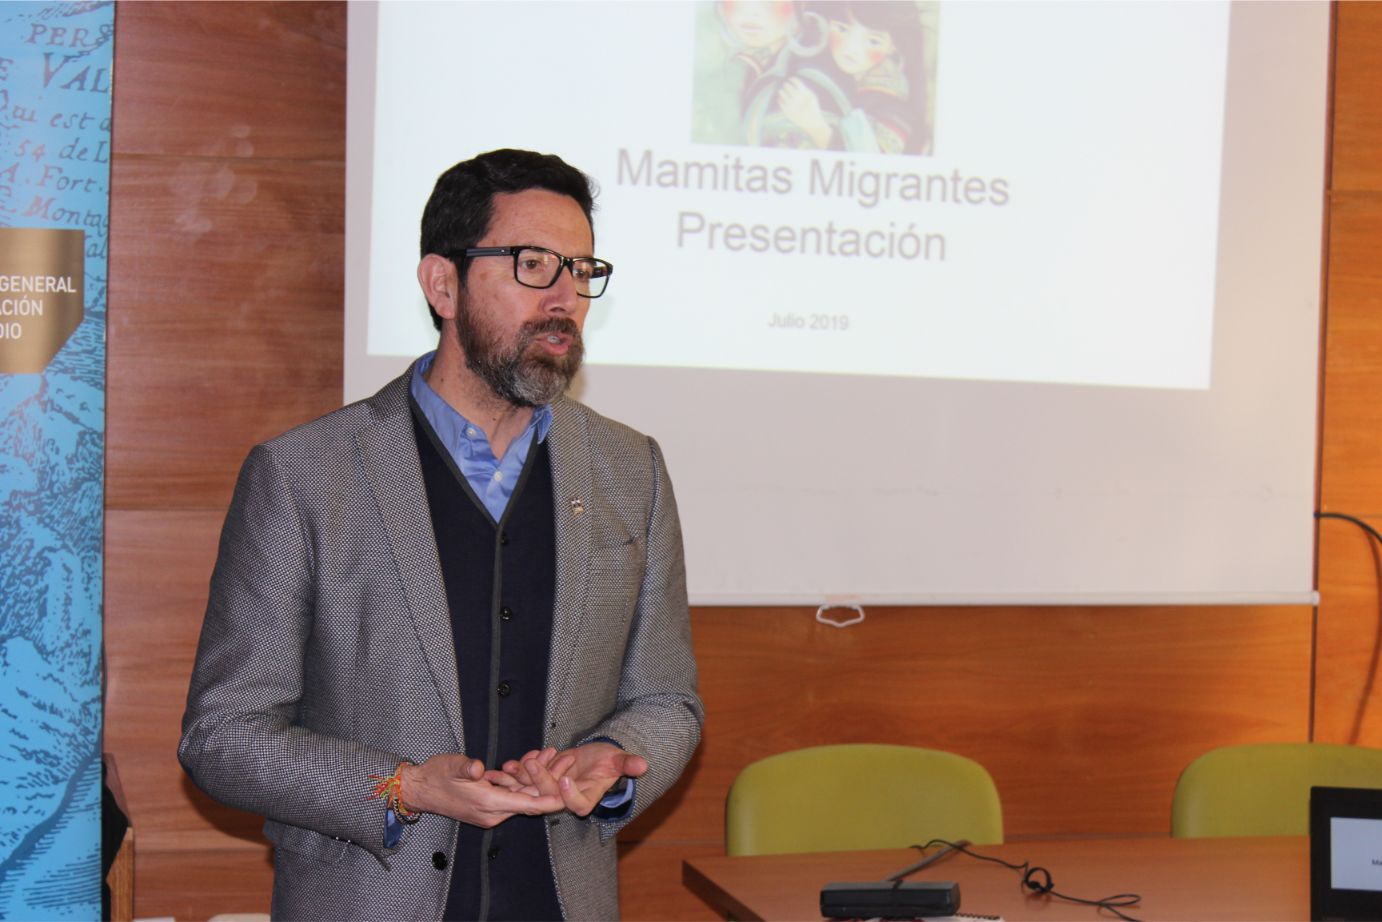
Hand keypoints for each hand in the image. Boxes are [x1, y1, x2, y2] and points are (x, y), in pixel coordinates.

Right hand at [399, 753, 565, 827]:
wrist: (420, 789)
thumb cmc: (435, 777)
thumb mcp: (451, 767)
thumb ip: (466, 768)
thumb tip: (477, 767)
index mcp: (487, 804)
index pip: (527, 805)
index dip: (550, 799)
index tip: (568, 791)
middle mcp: (493, 812)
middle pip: (530, 799)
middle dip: (550, 780)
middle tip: (566, 759)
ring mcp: (491, 811)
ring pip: (522, 795)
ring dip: (538, 777)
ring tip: (554, 754)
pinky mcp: (489, 805)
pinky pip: (512, 794)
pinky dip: (522, 780)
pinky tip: (532, 761)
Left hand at [494, 742, 647, 817]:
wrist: (593, 759)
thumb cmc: (608, 760)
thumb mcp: (618, 759)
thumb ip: (627, 764)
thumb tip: (643, 765)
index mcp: (587, 798)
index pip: (578, 803)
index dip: (570, 794)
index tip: (566, 779)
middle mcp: (566, 799)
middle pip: (551, 795)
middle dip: (540, 780)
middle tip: (532, 763)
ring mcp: (551, 792)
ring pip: (533, 789)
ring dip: (520, 779)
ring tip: (510, 767)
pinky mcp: (540, 783)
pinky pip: (526, 781)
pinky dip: (516, 773)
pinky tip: (507, 764)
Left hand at [776, 77, 832, 147]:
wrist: (812, 122)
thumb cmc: (812, 108)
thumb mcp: (812, 97)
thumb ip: (805, 89)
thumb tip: (796, 83)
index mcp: (803, 93)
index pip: (796, 82)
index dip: (793, 80)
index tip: (791, 79)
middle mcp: (796, 97)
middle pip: (788, 87)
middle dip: (787, 85)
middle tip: (785, 84)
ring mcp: (791, 104)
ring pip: (783, 95)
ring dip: (781, 92)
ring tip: (780, 91)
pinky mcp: (787, 111)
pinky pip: (781, 103)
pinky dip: (780, 100)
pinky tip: (780, 99)